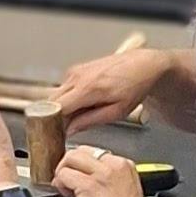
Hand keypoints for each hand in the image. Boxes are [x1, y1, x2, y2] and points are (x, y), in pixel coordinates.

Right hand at [52, 49, 173, 132]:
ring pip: (57, 94)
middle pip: (52, 101)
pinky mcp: (76, 68)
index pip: (56, 108)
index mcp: (88, 89)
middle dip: (57, 115)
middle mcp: (77, 77)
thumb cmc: (135, 87)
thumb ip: (90, 121)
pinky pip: (64, 87)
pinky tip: (85, 100)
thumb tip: (70, 129)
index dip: (53, 121)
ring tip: (84, 110)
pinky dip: (70, 96)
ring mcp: (75, 71)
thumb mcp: (117, 112)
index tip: (56, 131)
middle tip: (69, 125)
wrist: (143, 65)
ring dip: (64, 105)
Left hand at [52, 147, 153, 196]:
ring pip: (70, 158)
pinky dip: (60, 184)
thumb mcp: (124, 190)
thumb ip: (108, 179)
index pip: (93, 152)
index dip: (80, 165)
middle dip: (68, 165)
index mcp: (123, 165)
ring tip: (66, 188)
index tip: (78, 176)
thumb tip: (88, 176)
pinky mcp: (90, 185)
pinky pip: (64, 175)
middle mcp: (113, 165)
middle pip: (79, 151)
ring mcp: (102, 174)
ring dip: (62, 173)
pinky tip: (67, 195)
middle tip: (67, 180)